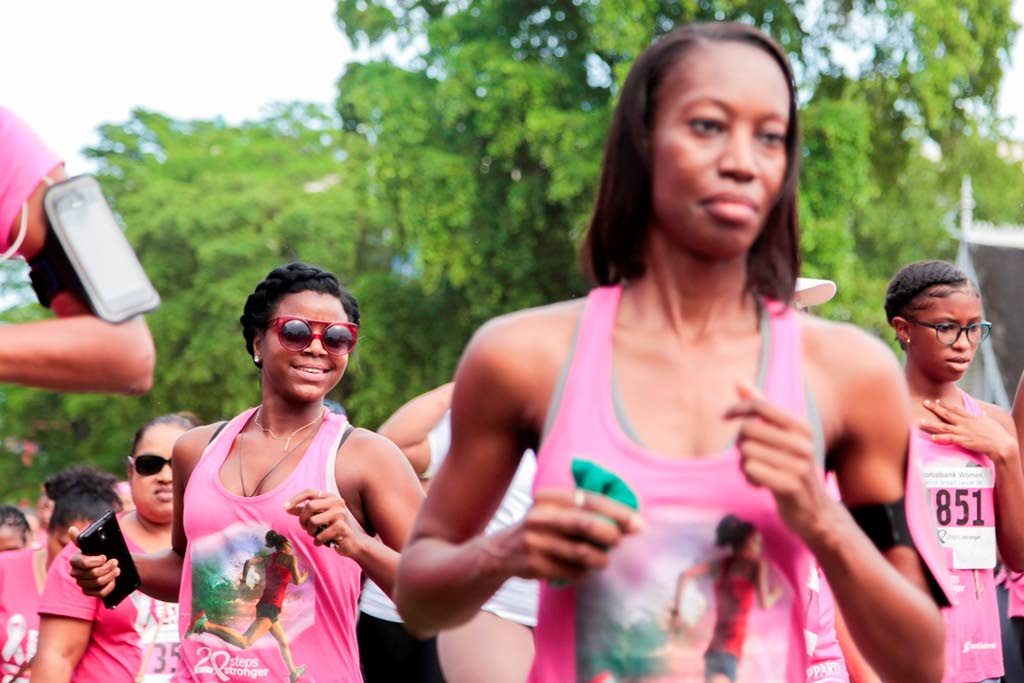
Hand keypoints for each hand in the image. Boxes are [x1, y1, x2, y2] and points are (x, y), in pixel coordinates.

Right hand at [66, 525, 119, 598]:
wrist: (114, 563)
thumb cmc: (104, 552)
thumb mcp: (96, 544)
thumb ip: (82, 538)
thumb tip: (71, 529)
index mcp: (75, 560)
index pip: (83, 563)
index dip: (96, 561)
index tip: (105, 557)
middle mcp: (76, 573)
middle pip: (93, 573)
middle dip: (107, 567)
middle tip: (115, 562)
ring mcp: (81, 583)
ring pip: (97, 582)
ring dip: (110, 575)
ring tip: (117, 570)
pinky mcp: (88, 592)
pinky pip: (99, 593)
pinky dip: (109, 586)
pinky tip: (113, 581)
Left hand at [285, 489, 367, 556]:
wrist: (353, 542)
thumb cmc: (333, 528)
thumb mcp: (319, 517)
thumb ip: (305, 511)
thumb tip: (287, 508)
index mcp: (331, 497)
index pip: (310, 492)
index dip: (295, 499)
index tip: (284, 507)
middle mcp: (337, 502)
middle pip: (310, 506)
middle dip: (303, 520)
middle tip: (305, 528)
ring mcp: (341, 514)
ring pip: (313, 521)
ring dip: (310, 532)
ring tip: (316, 535)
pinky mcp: (342, 527)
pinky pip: (320, 535)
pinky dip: (318, 541)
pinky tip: (324, 542)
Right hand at [497, 487, 643, 583]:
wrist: (501, 552)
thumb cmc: (542, 529)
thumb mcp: (554, 510)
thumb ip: (585, 512)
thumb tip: (630, 522)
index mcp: (548, 497)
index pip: (589, 500)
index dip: (617, 512)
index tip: (638, 524)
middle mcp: (539, 516)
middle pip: (584, 524)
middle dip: (610, 534)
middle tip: (621, 542)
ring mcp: (534, 541)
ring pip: (579, 552)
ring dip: (599, 558)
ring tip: (604, 561)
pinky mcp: (533, 564)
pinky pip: (569, 571)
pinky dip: (582, 573)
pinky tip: (582, 571)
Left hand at [726, 380, 831, 541]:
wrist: (814, 511)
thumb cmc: (791, 467)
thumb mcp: (781, 435)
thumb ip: (761, 407)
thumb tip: (738, 380)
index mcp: (802, 427)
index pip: (761, 406)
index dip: (737, 408)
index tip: (723, 417)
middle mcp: (803, 443)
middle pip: (748, 430)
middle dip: (741, 443)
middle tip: (749, 456)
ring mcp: (799, 466)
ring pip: (746, 452)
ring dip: (744, 464)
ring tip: (757, 472)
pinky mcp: (790, 486)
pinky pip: (751, 471)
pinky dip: (749, 478)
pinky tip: (760, 485)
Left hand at [920, 399, 1017, 462]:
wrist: (1001, 444)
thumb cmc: (996, 434)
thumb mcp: (989, 421)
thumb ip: (982, 416)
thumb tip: (982, 411)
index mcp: (971, 417)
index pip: (956, 408)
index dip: (945, 404)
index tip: (936, 400)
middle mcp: (965, 423)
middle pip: (947, 414)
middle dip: (934, 408)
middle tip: (924, 402)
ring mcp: (963, 431)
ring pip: (944, 426)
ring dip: (931, 424)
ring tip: (921, 422)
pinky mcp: (963, 441)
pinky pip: (949, 439)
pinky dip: (940, 438)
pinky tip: (932, 437)